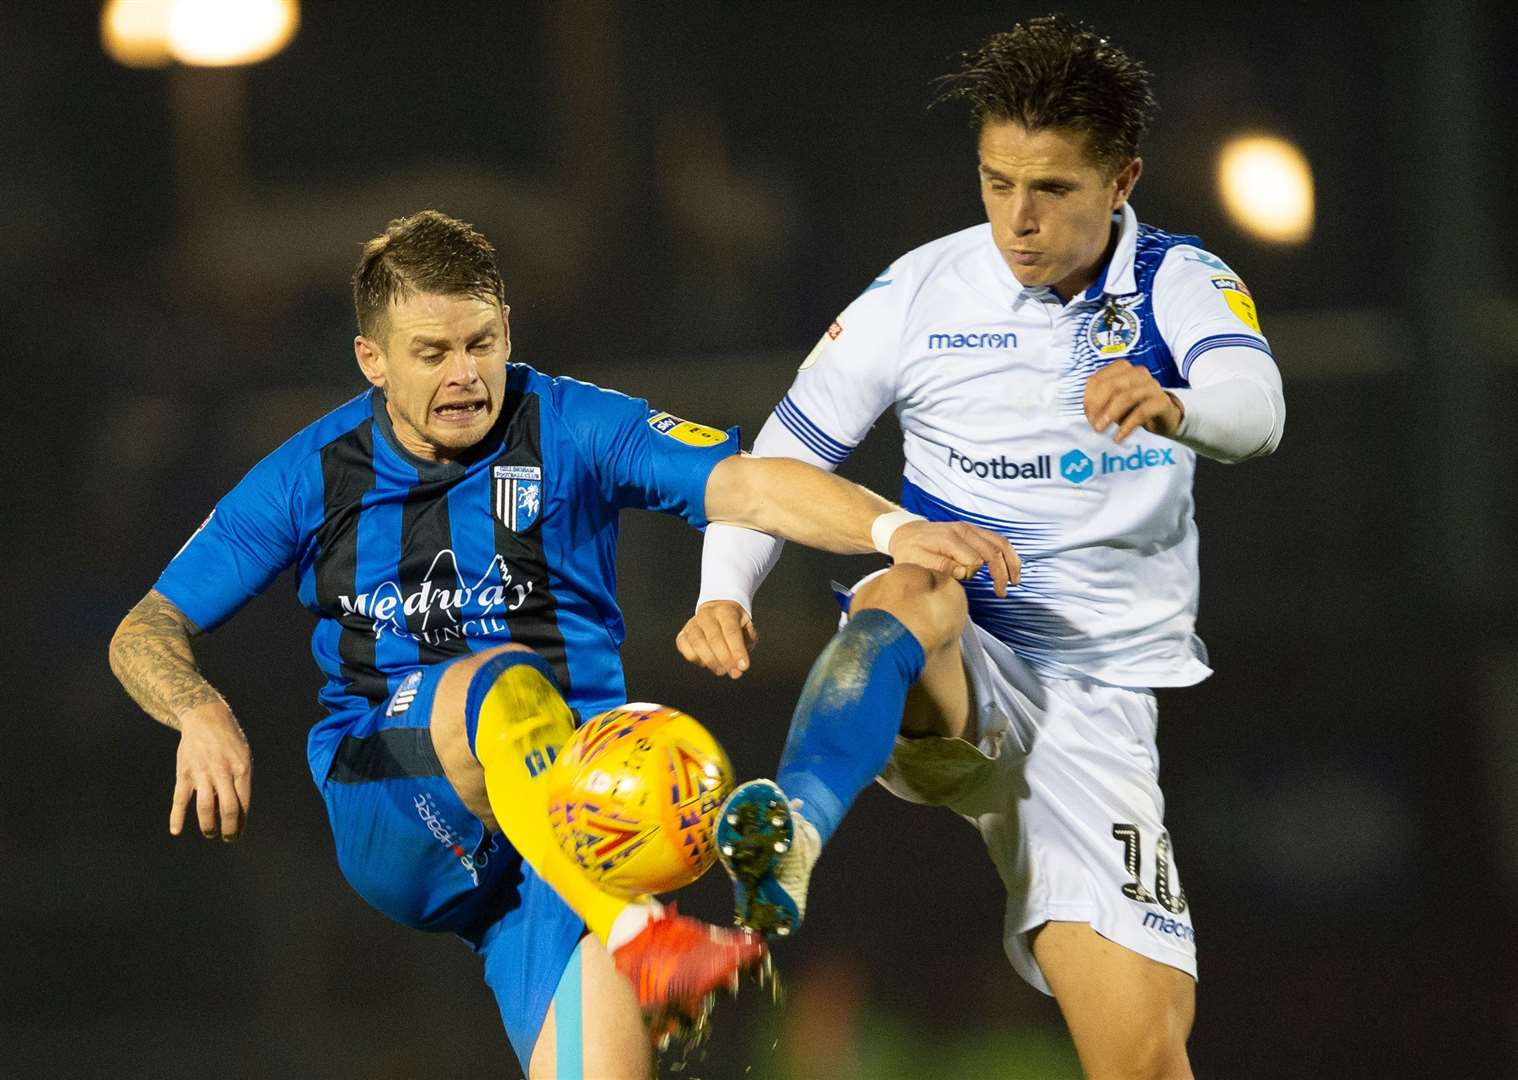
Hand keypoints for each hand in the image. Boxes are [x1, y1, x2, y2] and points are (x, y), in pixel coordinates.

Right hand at [170, 701, 251, 841]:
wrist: (205, 718)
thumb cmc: (229, 740)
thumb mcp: (243, 756)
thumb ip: (240, 781)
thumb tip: (234, 810)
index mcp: (241, 769)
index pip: (243, 803)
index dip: (241, 822)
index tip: (238, 833)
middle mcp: (223, 772)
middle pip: (228, 808)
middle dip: (229, 829)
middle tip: (228, 838)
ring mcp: (202, 773)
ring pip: (205, 807)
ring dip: (208, 826)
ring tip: (210, 833)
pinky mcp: (184, 773)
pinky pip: (180, 799)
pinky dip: (176, 816)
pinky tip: (176, 830)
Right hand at [676, 600, 758, 678]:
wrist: (716, 610)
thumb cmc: (734, 623)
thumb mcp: (747, 627)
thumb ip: (748, 641)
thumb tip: (740, 662)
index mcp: (725, 611)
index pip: (731, 631)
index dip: (737, 650)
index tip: (744, 667)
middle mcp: (707, 615)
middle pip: (714, 638)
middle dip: (725, 659)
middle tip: (735, 672)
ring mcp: (692, 624)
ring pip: (697, 643)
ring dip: (711, 661)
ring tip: (722, 671)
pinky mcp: (682, 634)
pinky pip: (684, 647)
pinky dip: (695, 658)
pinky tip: (706, 663)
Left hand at [889, 520, 1019, 595]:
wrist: (907, 532)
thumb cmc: (910, 550)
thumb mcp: (916, 561)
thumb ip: (939, 566)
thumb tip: (964, 573)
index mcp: (949, 539)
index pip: (973, 560)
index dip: (973, 574)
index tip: (966, 582)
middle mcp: (963, 530)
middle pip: (992, 551)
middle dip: (1001, 573)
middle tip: (1002, 593)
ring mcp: (971, 528)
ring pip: (1000, 543)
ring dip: (1011, 562)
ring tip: (1015, 581)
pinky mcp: (975, 530)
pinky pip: (998, 539)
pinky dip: (1008, 554)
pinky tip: (1011, 568)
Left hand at [1084, 360, 1183, 442]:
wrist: (1164, 417)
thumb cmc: (1133, 408)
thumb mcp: (1113, 404)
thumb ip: (1100, 403)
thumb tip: (1089, 415)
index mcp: (1122, 369)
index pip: (1098, 378)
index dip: (1089, 397)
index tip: (1086, 415)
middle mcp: (1138, 373)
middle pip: (1112, 385)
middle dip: (1098, 405)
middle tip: (1093, 423)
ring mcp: (1152, 385)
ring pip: (1126, 397)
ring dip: (1110, 415)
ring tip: (1100, 429)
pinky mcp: (1162, 401)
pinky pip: (1141, 412)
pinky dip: (1127, 426)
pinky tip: (1118, 436)